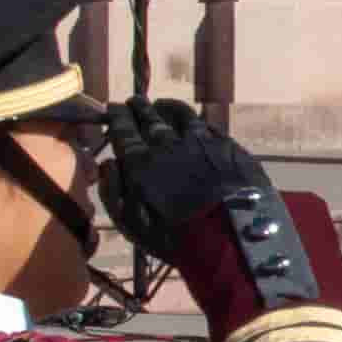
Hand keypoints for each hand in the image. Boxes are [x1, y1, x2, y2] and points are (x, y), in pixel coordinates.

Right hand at [98, 96, 275, 264]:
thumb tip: (108, 164)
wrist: (233, 237)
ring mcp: (200, 141)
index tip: (112, 107)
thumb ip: (114, 192)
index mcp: (141, 163)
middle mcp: (168, 144)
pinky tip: (193, 120)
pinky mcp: (227, 145)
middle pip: (149, 118)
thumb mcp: (132, 226)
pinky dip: (193, 118)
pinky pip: (205, 124)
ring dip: (166, 107)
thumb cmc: (175, 240)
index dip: (116, 116)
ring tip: (160, 105)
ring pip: (179, 114)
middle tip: (132, 101)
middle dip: (138, 107)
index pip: (123, 130)